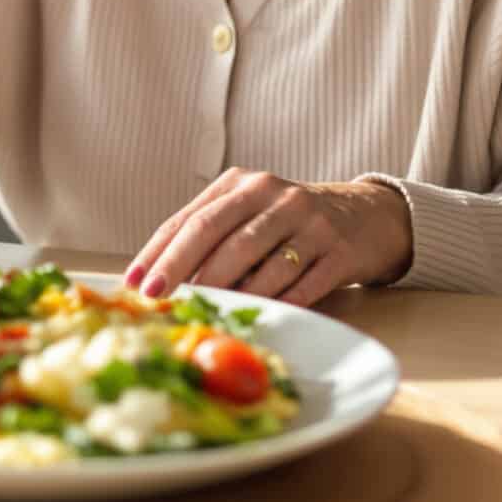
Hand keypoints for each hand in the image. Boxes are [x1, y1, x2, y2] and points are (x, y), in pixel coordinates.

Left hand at [123, 171, 412, 306]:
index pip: (192, 217)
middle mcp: (275, 195)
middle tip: (158, 297)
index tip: (136, 281)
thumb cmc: (290, 222)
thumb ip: (211, 236)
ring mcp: (310, 221)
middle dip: (181, 268)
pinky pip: (302, 284)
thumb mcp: (250, 213)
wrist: (366, 217)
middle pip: (218, 233)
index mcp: (243, 184)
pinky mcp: (339, 251)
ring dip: (228, 292)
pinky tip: (259, 317)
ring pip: (259, 262)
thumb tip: (157, 277)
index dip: (160, 250)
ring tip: (204, 313)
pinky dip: (277, 303)